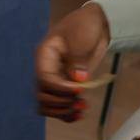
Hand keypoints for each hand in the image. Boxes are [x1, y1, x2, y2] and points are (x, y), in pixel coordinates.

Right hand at [35, 3, 111, 121]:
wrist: (96, 24)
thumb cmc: (84, 25)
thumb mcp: (80, 37)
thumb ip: (78, 58)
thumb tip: (77, 79)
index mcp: (44, 56)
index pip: (44, 79)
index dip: (59, 88)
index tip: (79, 90)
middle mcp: (46, 70)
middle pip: (42, 96)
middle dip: (61, 102)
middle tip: (80, 101)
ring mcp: (56, 79)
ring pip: (48, 104)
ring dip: (63, 110)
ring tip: (81, 108)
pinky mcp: (66, 86)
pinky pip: (60, 106)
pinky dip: (67, 114)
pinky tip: (79, 114)